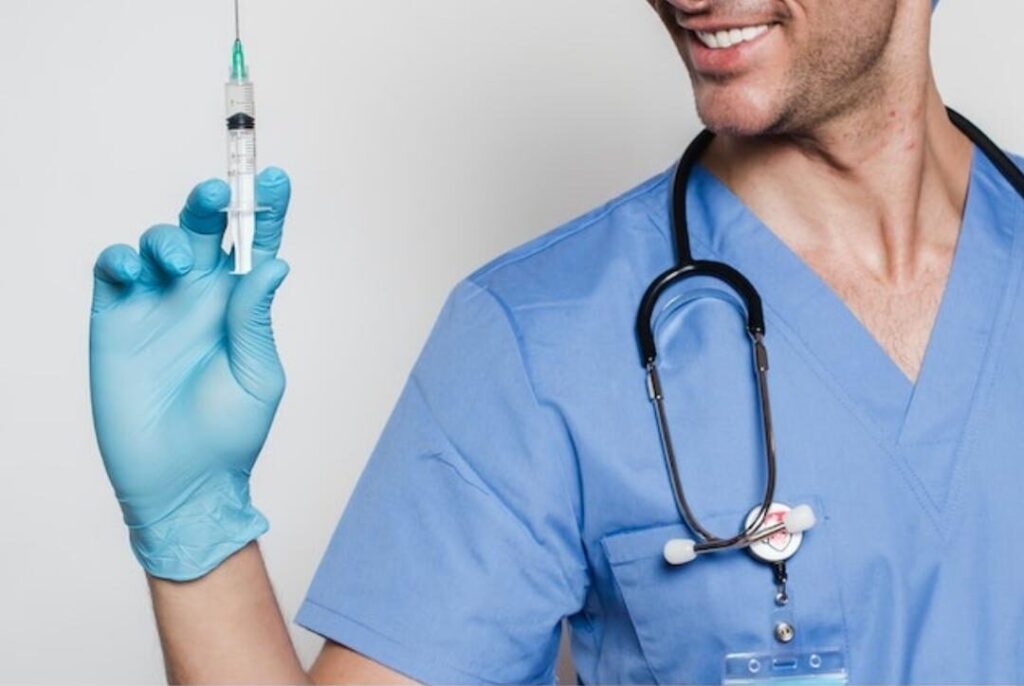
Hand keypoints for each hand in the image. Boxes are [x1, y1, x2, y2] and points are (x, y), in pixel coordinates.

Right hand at [90, 168, 291, 580]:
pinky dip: (121, 257)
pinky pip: (113, 270)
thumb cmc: (229, 434)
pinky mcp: (115, 320)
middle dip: (213, 202)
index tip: (277, 178)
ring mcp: (157, 305)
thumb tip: (274, 262)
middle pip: (206, 230)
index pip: (256, 246)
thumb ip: (255, 319)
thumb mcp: (256, 376)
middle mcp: (201, 297)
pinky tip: (135, 268)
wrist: (180, 482)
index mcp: (242, 306)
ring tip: (182, 263)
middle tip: (221, 193)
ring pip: (159, 241)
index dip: (266, 210)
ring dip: (169, 236)